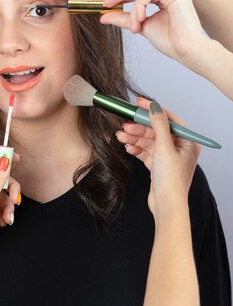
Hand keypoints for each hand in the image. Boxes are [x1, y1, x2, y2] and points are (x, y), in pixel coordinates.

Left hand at [100, 0, 206, 65]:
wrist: (186, 52)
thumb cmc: (171, 41)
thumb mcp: (141, 26)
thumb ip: (125, 19)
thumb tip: (103, 16)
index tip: (106, 3)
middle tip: (107, 4)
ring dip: (133, 8)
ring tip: (134, 25)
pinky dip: (139, 6)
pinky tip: (140, 20)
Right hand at [116, 97, 199, 218]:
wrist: (165, 205)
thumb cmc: (171, 179)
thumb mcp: (164, 146)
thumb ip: (158, 124)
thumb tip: (155, 106)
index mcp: (187, 142)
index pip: (169, 119)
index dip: (154, 110)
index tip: (140, 103)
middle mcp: (179, 148)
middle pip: (156, 130)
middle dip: (139, 128)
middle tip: (125, 125)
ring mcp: (168, 157)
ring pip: (149, 141)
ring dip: (135, 138)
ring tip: (121, 136)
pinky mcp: (158, 166)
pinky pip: (146, 152)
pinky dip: (136, 149)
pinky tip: (128, 147)